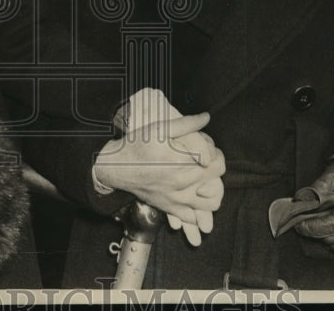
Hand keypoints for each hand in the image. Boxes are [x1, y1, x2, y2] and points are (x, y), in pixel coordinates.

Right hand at [94, 112, 224, 244]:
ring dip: (213, 190)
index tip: (206, 146)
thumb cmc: (137, 145)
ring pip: (211, 202)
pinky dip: (199, 209)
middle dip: (215, 166)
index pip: (215, 159)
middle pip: (216, 178)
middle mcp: (182, 182)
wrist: (116, 167)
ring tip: (206, 179)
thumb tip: (206, 117)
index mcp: (182, 161)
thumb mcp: (160, 128)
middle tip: (206, 159)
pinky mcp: (170, 208)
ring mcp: (177, 198)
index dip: (214, 150)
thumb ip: (186, 123)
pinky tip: (194, 196)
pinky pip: (193, 216)